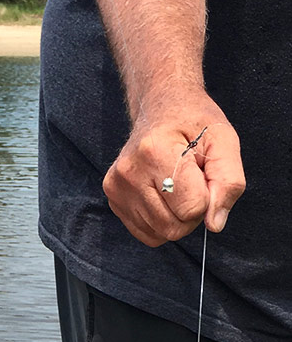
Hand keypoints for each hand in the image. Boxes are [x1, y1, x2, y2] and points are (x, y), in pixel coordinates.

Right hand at [103, 89, 244, 245]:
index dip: (208, 196)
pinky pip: (146, 234)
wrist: (160, 107)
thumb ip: (229, 182)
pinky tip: (162, 196)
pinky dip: (161, 223)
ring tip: (176, 187)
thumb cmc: (193, 123)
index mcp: (156, 151)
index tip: (202, 174)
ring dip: (176, 218)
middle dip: (192, 212)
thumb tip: (215, 224)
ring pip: (160, 234)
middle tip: (192, 183)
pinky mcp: (113, 199)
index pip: (193, 207)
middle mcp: (130, 172)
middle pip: (174, 227)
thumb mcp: (223, 141)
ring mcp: (117, 188)